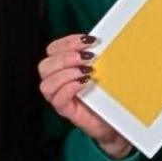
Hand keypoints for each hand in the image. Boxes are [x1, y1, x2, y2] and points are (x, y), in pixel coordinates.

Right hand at [38, 33, 133, 158]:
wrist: (116, 120)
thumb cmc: (107, 94)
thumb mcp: (103, 69)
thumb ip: (96, 55)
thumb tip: (99, 40)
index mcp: (63, 68)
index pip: (52, 50)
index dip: (67, 42)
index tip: (88, 40)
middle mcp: (57, 83)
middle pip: (45, 66)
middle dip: (66, 58)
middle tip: (88, 57)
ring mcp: (60, 98)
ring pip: (47, 84)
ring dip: (66, 73)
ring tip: (86, 72)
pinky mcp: (67, 111)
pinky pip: (58, 100)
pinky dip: (69, 89)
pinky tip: (83, 83)